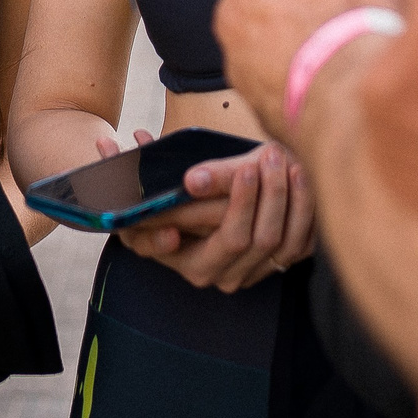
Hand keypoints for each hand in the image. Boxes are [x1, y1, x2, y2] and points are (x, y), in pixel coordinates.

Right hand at [109, 130, 315, 291]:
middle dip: (249, 197)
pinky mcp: (276, 266)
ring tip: (278, 156)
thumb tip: (115, 143)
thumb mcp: (162, 181)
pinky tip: (300, 174)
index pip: (173, 247)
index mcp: (171, 253)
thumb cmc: (190, 194)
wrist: (233, 212)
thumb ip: (138, 163)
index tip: (191, 186)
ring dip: (279, 195)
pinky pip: (297, 243)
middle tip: (254, 160)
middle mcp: (208, 271)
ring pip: (270, 241)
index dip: (181, 228)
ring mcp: (244, 273)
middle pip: (236, 240)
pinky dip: (303, 206)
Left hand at [147, 0, 417, 137]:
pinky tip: (349, 77)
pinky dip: (315, 78)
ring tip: (354, 43)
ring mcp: (246, 69)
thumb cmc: (366, 11)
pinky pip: (290, 82)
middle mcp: (234, 14)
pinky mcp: (266, 112)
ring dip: (309, 38)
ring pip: (278, 40)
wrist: (365, 111)